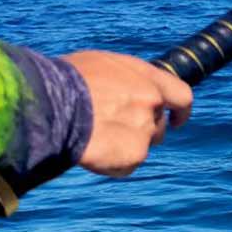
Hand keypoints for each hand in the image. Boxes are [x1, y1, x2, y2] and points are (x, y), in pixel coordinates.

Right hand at [62, 50, 192, 177]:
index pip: (182, 96)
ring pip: (143, 145)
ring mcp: (146, 130)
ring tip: (95, 135)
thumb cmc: (65, 80)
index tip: (175, 120)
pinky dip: (112, 162)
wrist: (50, 104)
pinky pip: (127, 165)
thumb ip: (126, 80)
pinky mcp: (135, 155)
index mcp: (147, 77)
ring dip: (125, 145)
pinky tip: (92, 150)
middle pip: (159, 126)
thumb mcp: (101, 66)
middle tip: (113, 129)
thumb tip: (129, 89)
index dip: (181, 111)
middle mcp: (152, 103)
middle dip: (143, 131)